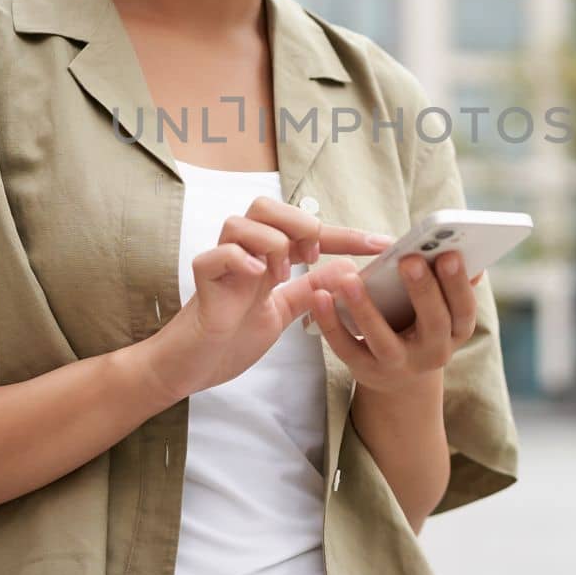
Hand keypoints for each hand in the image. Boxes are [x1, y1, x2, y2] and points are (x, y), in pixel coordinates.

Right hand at [146, 195, 393, 400]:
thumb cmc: (232, 336)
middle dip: (298, 222)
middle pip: (266, 206)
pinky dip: (238, 259)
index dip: (346, 236)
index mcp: (266, 258)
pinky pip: (214, 255)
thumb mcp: (283, 310)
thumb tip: (349, 269)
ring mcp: (221, 266)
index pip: (308, 232)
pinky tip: (257, 278)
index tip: (383, 244)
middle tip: (311, 255)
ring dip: (270, 242)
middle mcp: (244, 254)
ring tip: (280, 275)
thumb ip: (311, 289)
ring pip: (240, 221)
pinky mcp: (202, 285)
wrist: (192, 368)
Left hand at [305, 250, 484, 395]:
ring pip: (383, 340)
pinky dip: (331, 323)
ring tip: (349, 279)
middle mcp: (433, 352)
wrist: (399, 375)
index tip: (449, 254)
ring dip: (365, 309)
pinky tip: (320, 296)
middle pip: (433, 324)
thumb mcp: (441, 309)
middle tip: (409, 260)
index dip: (458, 284)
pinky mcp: (366, 370)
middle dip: (423, 291)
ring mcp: (398, 365)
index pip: (464, 309)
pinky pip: (346, 347)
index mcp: (455, 331)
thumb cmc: (420, 324)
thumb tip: (466, 253)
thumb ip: (447, 283)